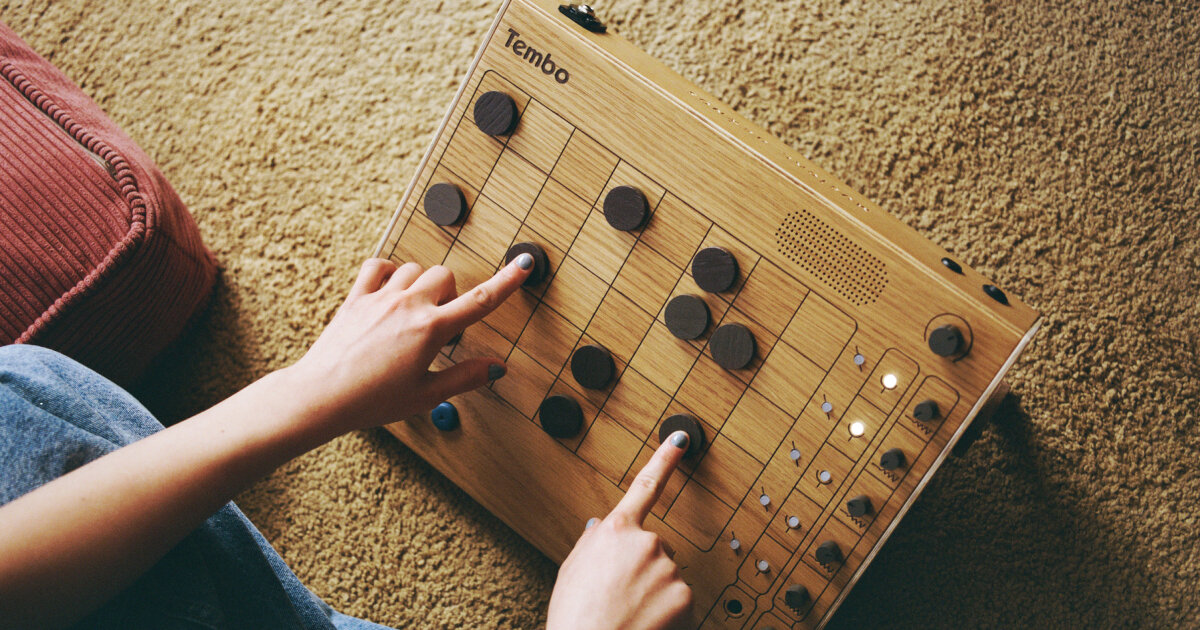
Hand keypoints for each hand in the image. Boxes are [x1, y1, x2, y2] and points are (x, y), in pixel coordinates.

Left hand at [288, 255, 531, 434]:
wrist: (320, 395)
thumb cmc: (371, 401)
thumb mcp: (425, 396)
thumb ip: (464, 377)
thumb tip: (496, 368)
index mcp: (430, 330)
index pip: (480, 301)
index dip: (507, 282)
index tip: (524, 264)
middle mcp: (408, 306)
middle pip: (445, 276)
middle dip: (450, 295)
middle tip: (439, 325)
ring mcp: (380, 297)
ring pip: (415, 268)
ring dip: (422, 284)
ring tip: (413, 314)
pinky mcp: (356, 296)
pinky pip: (379, 265)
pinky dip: (389, 272)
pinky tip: (389, 292)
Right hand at [547, 431, 693, 629]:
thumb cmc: (576, 615)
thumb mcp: (572, 570)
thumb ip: (591, 543)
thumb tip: (599, 528)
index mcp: (615, 530)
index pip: (646, 486)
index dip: (665, 459)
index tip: (680, 440)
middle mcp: (646, 542)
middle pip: (656, 547)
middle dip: (644, 566)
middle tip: (620, 593)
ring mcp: (668, 568)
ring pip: (668, 576)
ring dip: (655, 592)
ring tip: (628, 612)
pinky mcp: (685, 595)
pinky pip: (680, 601)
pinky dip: (668, 613)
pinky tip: (646, 623)